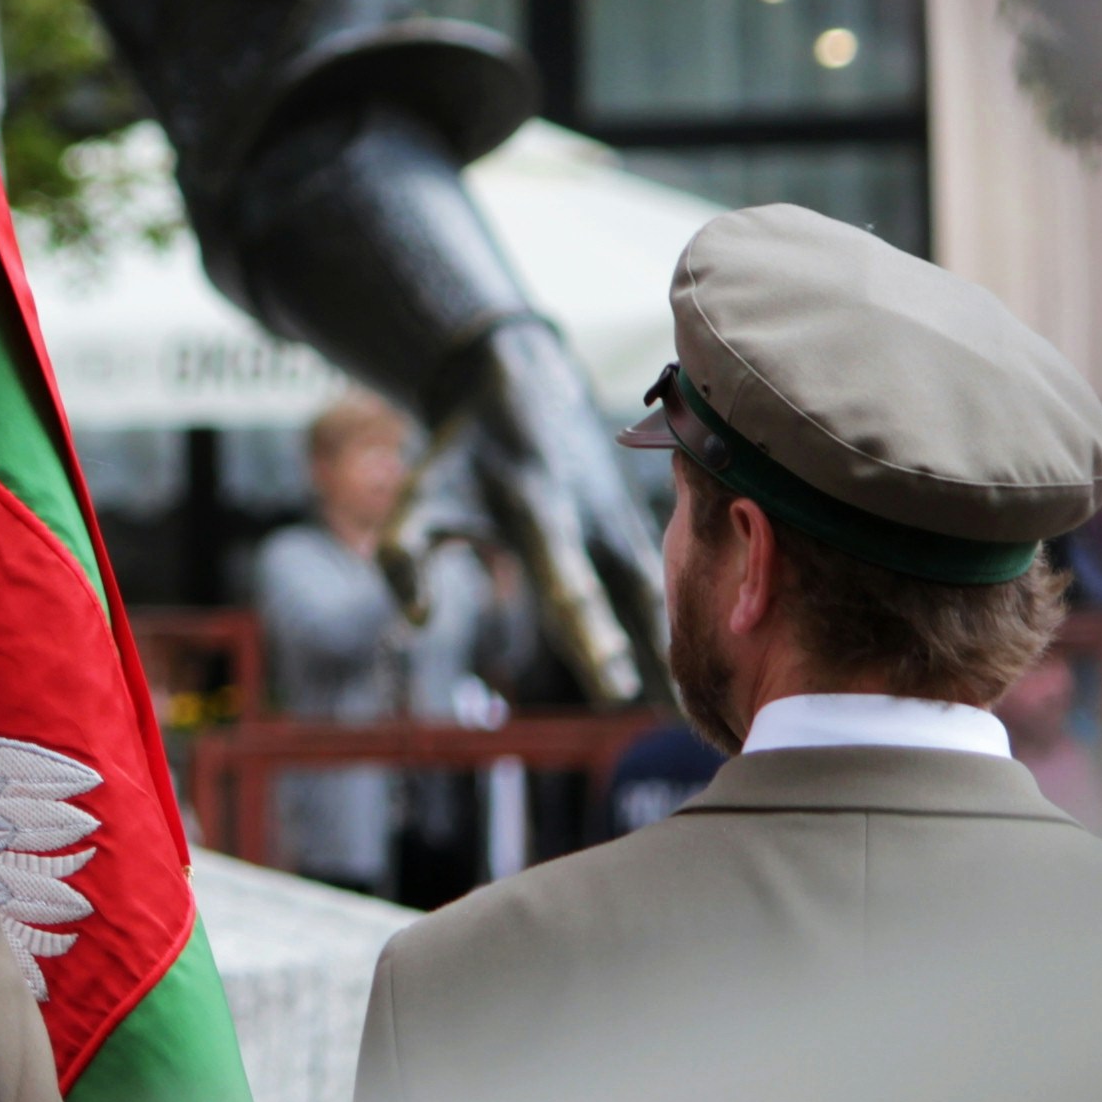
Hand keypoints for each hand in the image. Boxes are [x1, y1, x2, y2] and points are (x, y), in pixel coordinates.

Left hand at [380, 318, 670, 708]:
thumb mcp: (415, 494)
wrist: (515, 378)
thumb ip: (401, 556)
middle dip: (651, 658)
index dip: (592, 637)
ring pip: (656, 590)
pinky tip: (700, 672)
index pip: (568, 586)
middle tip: (678, 723)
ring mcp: (620, 514)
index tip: (613, 689)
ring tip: (699, 719)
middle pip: (628, 595)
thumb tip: (419, 620)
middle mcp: (592, 514)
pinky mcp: (633, 517)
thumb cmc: (458, 452)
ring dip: (675, 648)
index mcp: (538, 510)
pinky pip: (661, 579)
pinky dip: (679, 622)